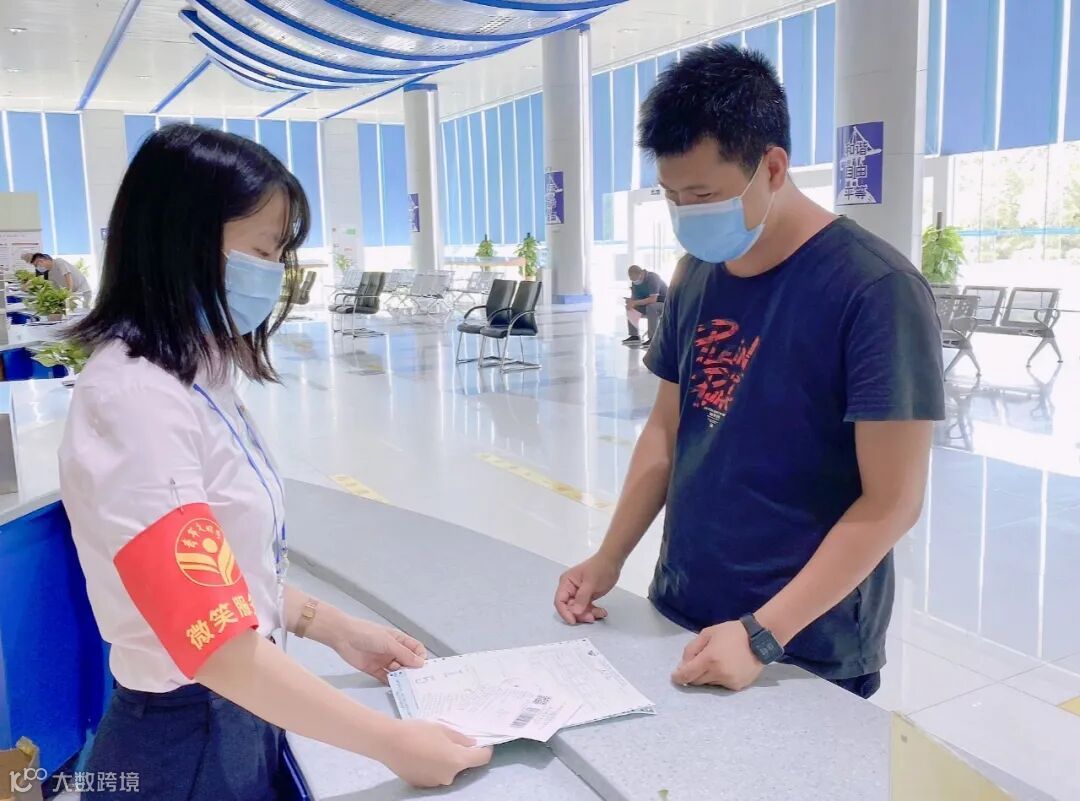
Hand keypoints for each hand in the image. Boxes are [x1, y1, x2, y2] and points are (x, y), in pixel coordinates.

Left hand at [333, 618, 425, 681]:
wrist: (343, 637)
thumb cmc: (367, 633)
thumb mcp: (389, 642)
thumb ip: (404, 654)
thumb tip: (420, 663)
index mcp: (399, 640)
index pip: (416, 649)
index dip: (420, 657)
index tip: (422, 667)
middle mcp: (393, 650)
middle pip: (407, 662)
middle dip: (412, 669)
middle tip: (414, 679)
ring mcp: (383, 660)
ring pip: (397, 671)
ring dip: (401, 676)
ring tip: (403, 682)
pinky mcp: (373, 669)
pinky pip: (384, 678)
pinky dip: (389, 682)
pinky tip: (393, 685)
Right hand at [378, 719, 492, 787]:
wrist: (390, 742)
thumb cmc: (418, 732)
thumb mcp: (443, 729)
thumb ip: (460, 739)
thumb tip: (472, 744)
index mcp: (457, 761)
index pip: (481, 759)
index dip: (485, 750)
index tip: (483, 742)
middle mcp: (449, 776)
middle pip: (462, 765)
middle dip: (460, 754)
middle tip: (449, 740)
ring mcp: (435, 782)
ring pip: (447, 770)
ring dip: (445, 760)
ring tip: (432, 746)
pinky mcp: (422, 784)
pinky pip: (434, 774)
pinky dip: (433, 766)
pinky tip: (422, 754)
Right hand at [554, 554, 620, 623]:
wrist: (612, 562)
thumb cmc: (600, 568)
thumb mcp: (591, 583)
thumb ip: (582, 598)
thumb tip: (574, 612)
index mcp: (566, 582)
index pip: (560, 601)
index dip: (564, 612)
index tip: (573, 621)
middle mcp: (570, 589)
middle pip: (569, 608)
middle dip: (580, 614)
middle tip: (591, 617)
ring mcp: (578, 593)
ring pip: (579, 610)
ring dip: (589, 614)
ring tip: (600, 613)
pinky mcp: (586, 597)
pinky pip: (586, 608)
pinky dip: (593, 611)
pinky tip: (601, 611)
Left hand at [671, 621, 763, 690]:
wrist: (759, 639)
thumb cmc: (731, 633)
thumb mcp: (707, 633)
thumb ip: (691, 649)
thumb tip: (683, 665)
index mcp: (709, 659)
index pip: (687, 675)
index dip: (678, 677)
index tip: (675, 677)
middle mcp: (718, 673)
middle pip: (696, 682)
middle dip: (692, 674)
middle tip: (696, 664)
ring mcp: (729, 681)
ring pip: (709, 684)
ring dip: (706, 676)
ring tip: (715, 662)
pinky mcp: (737, 686)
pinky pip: (721, 685)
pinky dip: (719, 679)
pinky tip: (725, 667)